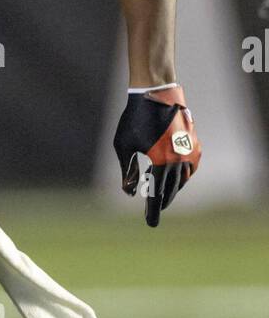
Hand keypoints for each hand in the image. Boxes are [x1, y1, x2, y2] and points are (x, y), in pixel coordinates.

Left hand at [113, 85, 201, 226]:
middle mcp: (178, 159)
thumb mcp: (124, 145)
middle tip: (153, 214)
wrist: (156, 93)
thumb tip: (129, 193)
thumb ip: (127, 171)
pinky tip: (176, 179)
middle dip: (161, 201)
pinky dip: (183, 175)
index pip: (157, 193)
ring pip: (182, 179)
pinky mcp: (193, 143)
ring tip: (161, 195)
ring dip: (172, 188)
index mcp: (161, 161)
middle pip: (171, 189)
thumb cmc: (136, 119)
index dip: (153, 210)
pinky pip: (191, 166)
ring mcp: (188, 150)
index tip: (150, 223)